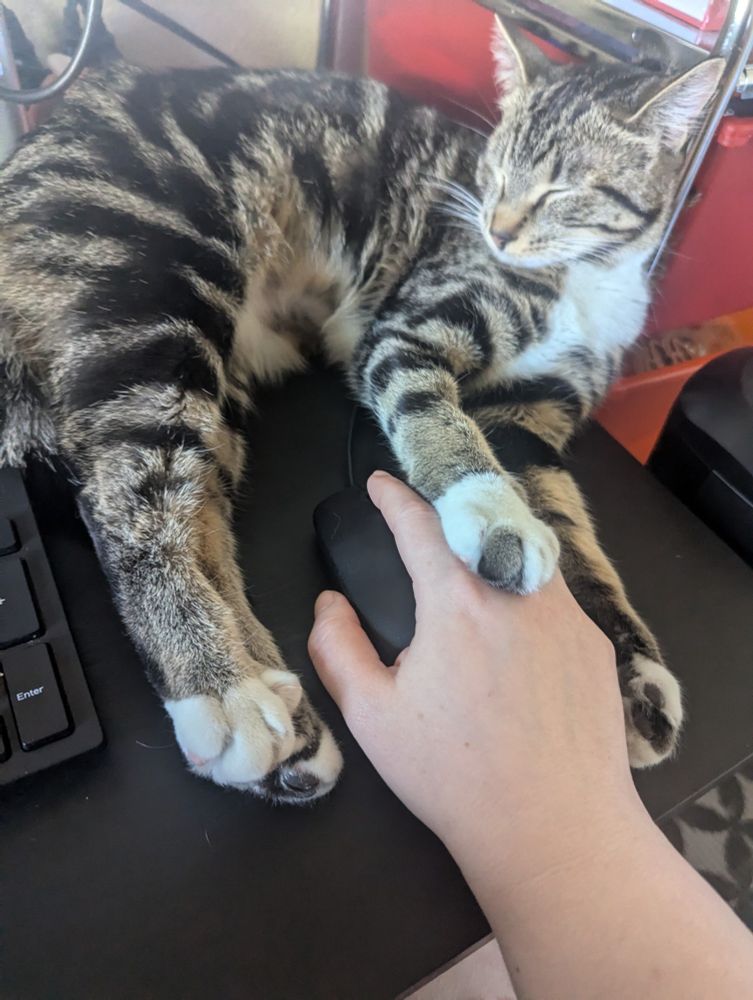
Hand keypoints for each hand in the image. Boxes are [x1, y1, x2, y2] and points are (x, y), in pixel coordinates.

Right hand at [308, 472, 643, 883]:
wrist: (555, 828)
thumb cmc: (454, 774)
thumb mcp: (372, 715)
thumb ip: (337, 647)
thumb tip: (329, 603)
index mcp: (458, 602)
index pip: (421, 524)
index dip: (395, 497)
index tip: (381, 482)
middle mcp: (517, 591)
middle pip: (482, 520)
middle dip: (451, 503)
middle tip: (428, 507)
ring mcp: (566, 614)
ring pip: (524, 551)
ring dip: (492, 540)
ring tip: (470, 554)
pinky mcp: (595, 643)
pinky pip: (555, 593)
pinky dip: (526, 584)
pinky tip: (515, 617)